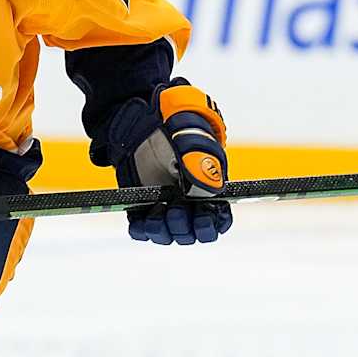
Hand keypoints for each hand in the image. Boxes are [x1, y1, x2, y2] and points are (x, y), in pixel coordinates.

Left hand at [105, 80, 232, 244]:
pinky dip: (141, 230)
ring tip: (155, 214)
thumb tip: (209, 189)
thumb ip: (200, 161)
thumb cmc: (173, 125)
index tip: (200, 218)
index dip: (211, 226)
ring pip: (169, 235)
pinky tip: (139, 222)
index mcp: (209, 188)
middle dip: (184, 227)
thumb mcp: (189, 137)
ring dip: (163, 231)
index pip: (218, 220)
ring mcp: (165, 206)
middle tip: (174, 210)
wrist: (140, 121)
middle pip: (192, 233)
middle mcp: (188, 202)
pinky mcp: (142, 206)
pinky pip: (143, 230)